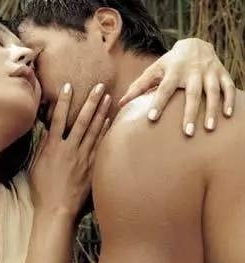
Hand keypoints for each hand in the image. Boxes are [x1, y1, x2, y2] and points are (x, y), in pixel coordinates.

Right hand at [30, 83, 110, 216]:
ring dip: (101, 113)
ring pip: (94, 131)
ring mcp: (82, 159)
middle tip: (100, 86)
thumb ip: (43, 148)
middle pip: (81, 121)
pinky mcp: (91, 168)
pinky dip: (105, 132)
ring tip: (108, 98)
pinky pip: (100, 146)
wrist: (56, 210)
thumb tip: (46, 131)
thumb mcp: (35, 167)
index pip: (57, 119)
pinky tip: (109, 121)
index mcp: (52, 149)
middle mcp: (69, 150)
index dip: (63, 102)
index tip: (69, 86)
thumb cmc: (42, 191)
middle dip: (90, 102)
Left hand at [119, 38, 235, 135]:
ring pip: (212, 92)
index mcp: (172, 72)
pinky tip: (228, 116)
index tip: (151, 118)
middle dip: (190, 113)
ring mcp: (208, 72)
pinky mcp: (221, 73)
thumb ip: (138, 87)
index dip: (158, 103)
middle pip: (191, 94)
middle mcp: (191, 72)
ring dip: (211, 110)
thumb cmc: (170, 64)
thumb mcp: (154, 71)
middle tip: (187, 133)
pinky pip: (228, 87)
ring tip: (209, 129)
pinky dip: (229, 100)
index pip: (164, 89)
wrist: (196, 43)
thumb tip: (120, 103)